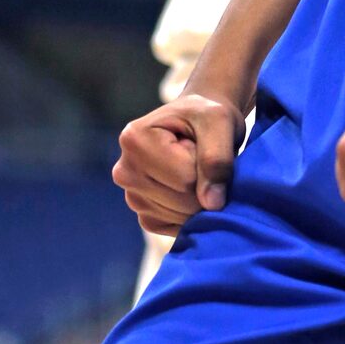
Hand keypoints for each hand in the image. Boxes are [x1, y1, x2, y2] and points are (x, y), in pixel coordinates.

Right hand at [112, 93, 245, 235]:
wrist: (199, 123)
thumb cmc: (206, 116)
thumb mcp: (219, 121)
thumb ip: (217, 158)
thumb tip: (212, 204)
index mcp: (135, 140)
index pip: (185, 179)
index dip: (208, 167)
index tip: (203, 144)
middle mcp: (125, 171)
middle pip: (182, 201)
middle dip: (205, 185)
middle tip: (201, 157)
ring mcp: (132, 197)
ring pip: (180, 217)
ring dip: (200, 198)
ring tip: (195, 169)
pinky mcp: (144, 215)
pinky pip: (174, 227)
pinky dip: (191, 213)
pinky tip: (191, 188)